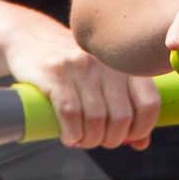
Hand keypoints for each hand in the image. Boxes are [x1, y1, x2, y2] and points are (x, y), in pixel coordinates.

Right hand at [6, 17, 161, 149]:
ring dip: (90, 140)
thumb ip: (126, 109)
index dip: (141, 129)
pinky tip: (68, 136)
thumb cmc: (72, 66)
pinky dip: (72, 133)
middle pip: (122, 117)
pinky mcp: (54, 72)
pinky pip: (70, 113)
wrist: (29, 36)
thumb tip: (142, 143)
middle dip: (111, 140)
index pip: (149, 103)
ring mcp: (80, 64)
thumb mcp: (103, 80)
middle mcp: (106, 62)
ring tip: (81, 140)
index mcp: (124, 64)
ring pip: (96, 119)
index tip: (127, 138)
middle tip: (98, 141)